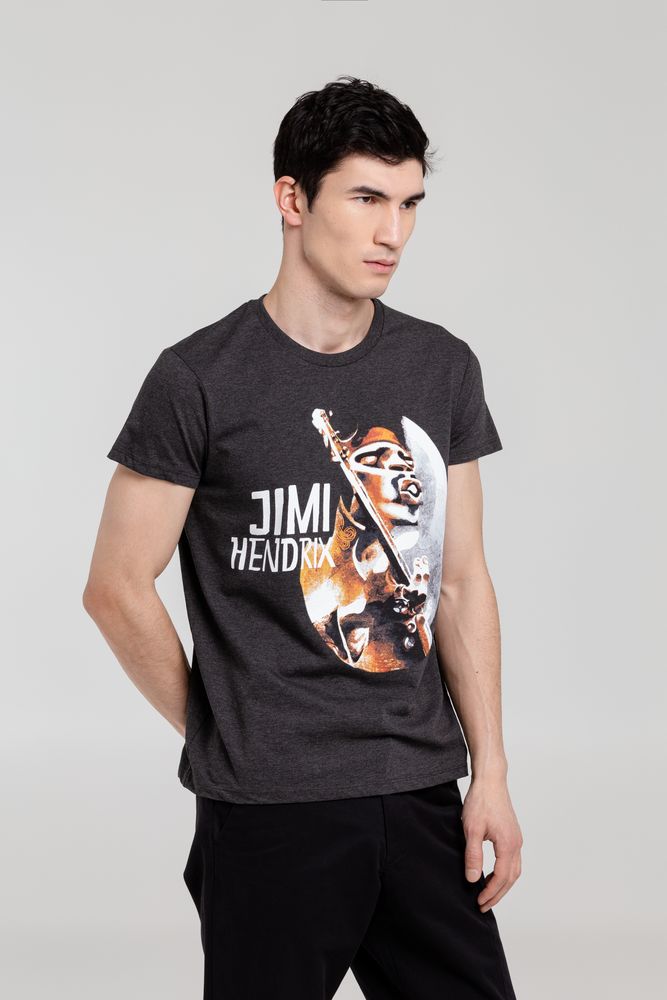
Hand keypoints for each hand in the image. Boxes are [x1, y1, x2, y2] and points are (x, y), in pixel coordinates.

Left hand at [461, 777, 522, 911]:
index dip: (490, 893)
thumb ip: (473, 855)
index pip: (501, 877)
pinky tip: (492, 873)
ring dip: (502, 884)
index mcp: (508, 845)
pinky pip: (513, 860)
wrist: (491, 780)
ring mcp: (517, 838)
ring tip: (487, 893)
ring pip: (514, 870)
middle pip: (511, 878)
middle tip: (483, 904)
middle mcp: (517, 844)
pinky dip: (505, 872)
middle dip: (498, 893)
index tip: (479, 902)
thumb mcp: (472, 829)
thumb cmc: (481, 801)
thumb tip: (473, 879)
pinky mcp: (513, 834)